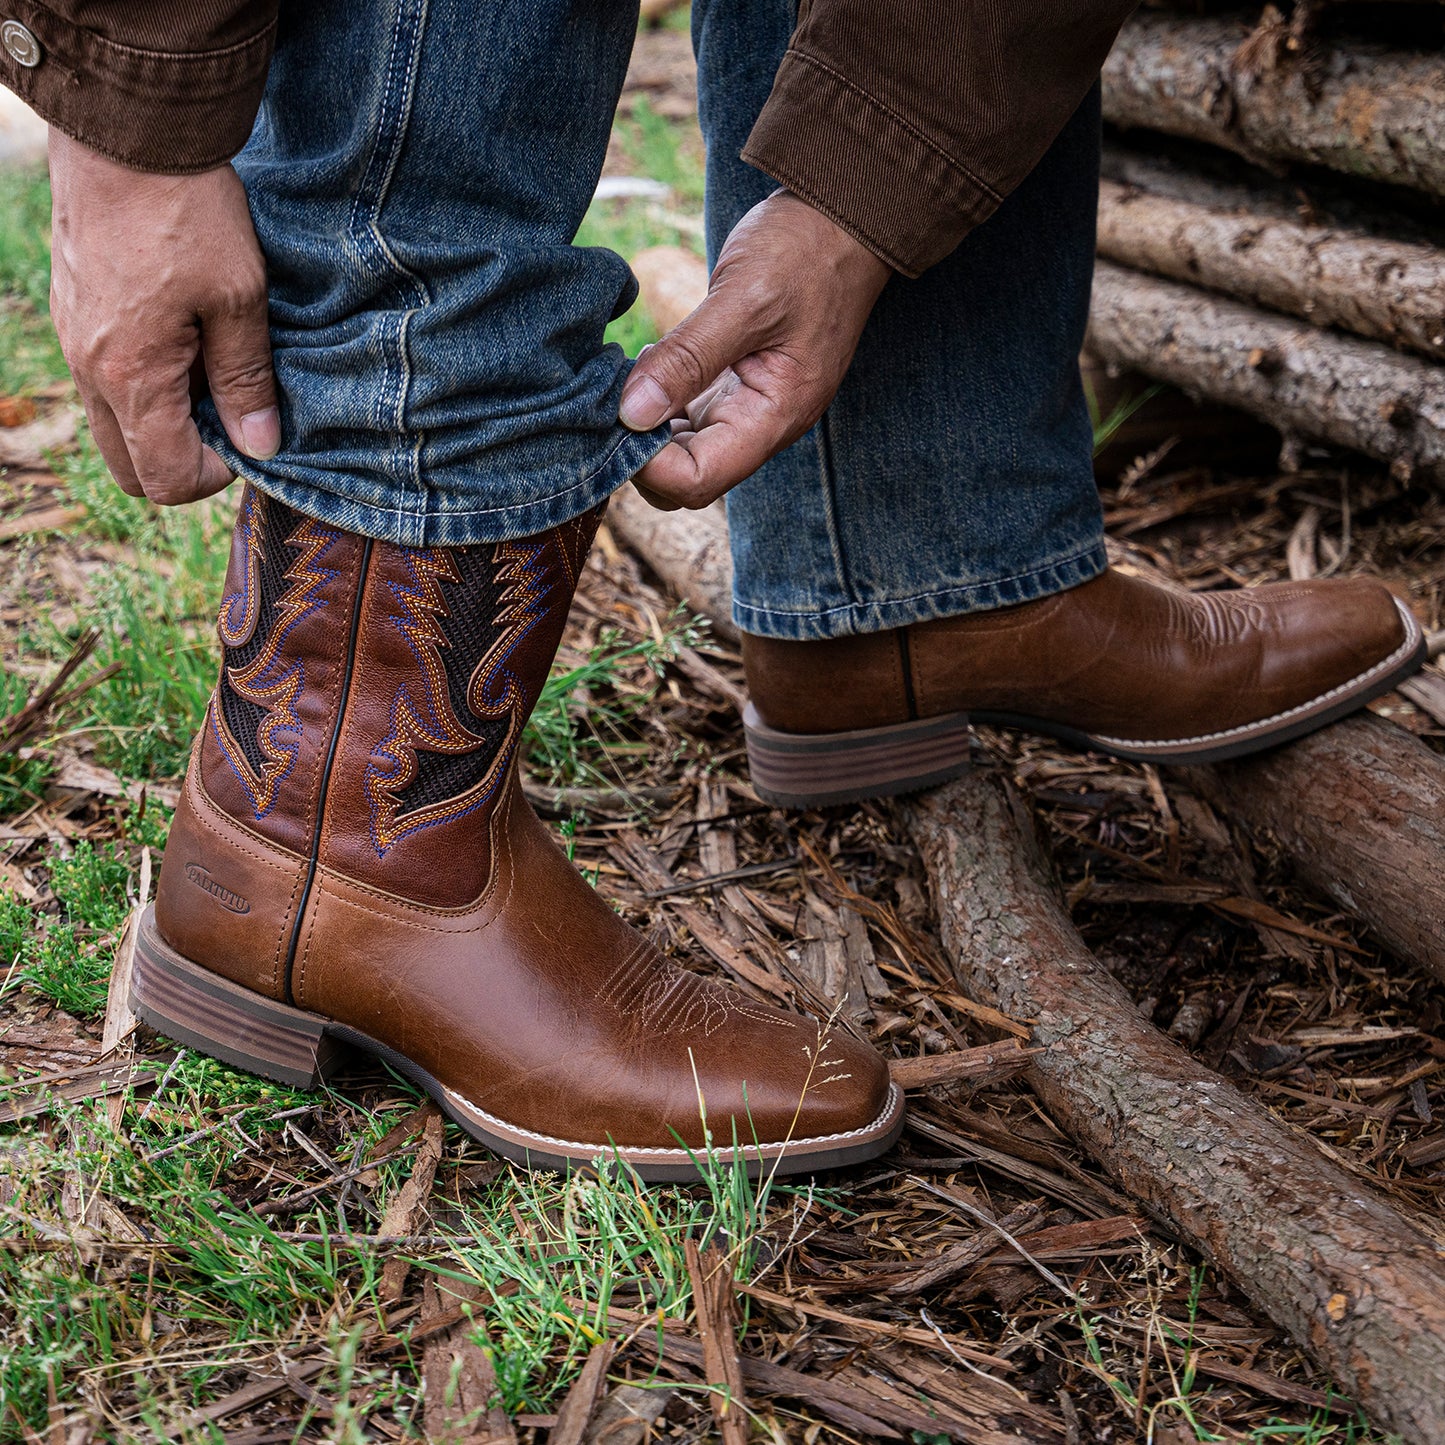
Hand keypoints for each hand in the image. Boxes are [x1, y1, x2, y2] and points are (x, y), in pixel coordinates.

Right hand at [48, 132, 279, 505]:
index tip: (250, 439)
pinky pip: (105, 381)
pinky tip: (186, 342)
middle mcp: (89, 369)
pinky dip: (146, 385)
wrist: (125, 131)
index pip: (164, 478)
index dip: (215, 476)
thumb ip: (246, 379)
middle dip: (183, 462)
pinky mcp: (74, 313)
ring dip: (165, 422)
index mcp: (130, 377)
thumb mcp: (238, 298)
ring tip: (213, 374)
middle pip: (129, 467)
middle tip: (230, 419)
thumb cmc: (187, 211)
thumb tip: (258, 444)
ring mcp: (73, 341)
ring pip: (114, 424)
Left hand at [619, 190, 890, 509]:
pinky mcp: (734, 387)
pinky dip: (658, 403)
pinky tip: (649, 366)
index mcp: (773, 417)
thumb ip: (687, 358)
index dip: (650, 465)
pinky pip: (688, 418)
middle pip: (688, 479)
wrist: (843, 220)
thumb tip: (631, 413)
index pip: (699, 480)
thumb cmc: (806, 252)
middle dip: (642, 453)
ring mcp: (746, 408)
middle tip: (612, 398)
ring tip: (629, 377)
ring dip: (646, 429)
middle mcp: (760, 425)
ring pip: (684, 452)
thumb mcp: (742, 299)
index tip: (618, 418)